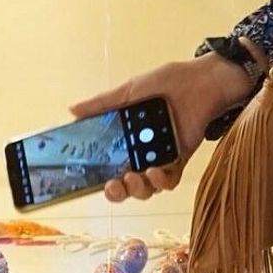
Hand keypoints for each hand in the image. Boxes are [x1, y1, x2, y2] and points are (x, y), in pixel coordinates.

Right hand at [67, 52, 259, 202]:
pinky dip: (161, 181)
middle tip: (113, 185)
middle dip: (117, 192)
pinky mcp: (179, 161)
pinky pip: (169, 181)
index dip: (99, 179)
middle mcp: (140, 154)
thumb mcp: (129, 92)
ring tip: (133, 176)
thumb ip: (102, 104)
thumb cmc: (165, 83)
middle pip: (126, 185)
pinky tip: (155, 171)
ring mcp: (160, 159)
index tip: (92, 181)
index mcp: (125, 140)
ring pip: (146, 188)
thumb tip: (72, 110)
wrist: (200, 81)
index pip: (108, 167)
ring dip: (137, 189)